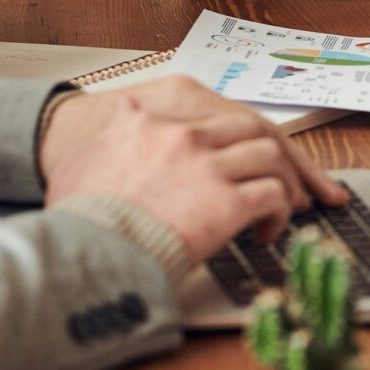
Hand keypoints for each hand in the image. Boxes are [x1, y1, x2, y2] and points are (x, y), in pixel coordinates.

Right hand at [41, 74, 348, 258]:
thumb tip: (120, 121)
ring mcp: (208, 165)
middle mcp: (184, 135)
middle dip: (277, 155)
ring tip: (283, 207)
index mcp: (150, 120)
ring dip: (283, 183)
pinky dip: (278, 214)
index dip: (238, 138)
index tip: (247, 157)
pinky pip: (272, 196)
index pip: (214, 117)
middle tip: (290, 180)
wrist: (83, 253)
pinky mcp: (227, 200)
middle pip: (252, 128)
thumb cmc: (79, 219)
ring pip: (271, 157)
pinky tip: (265, 232)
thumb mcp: (83, 161)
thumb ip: (112, 135)